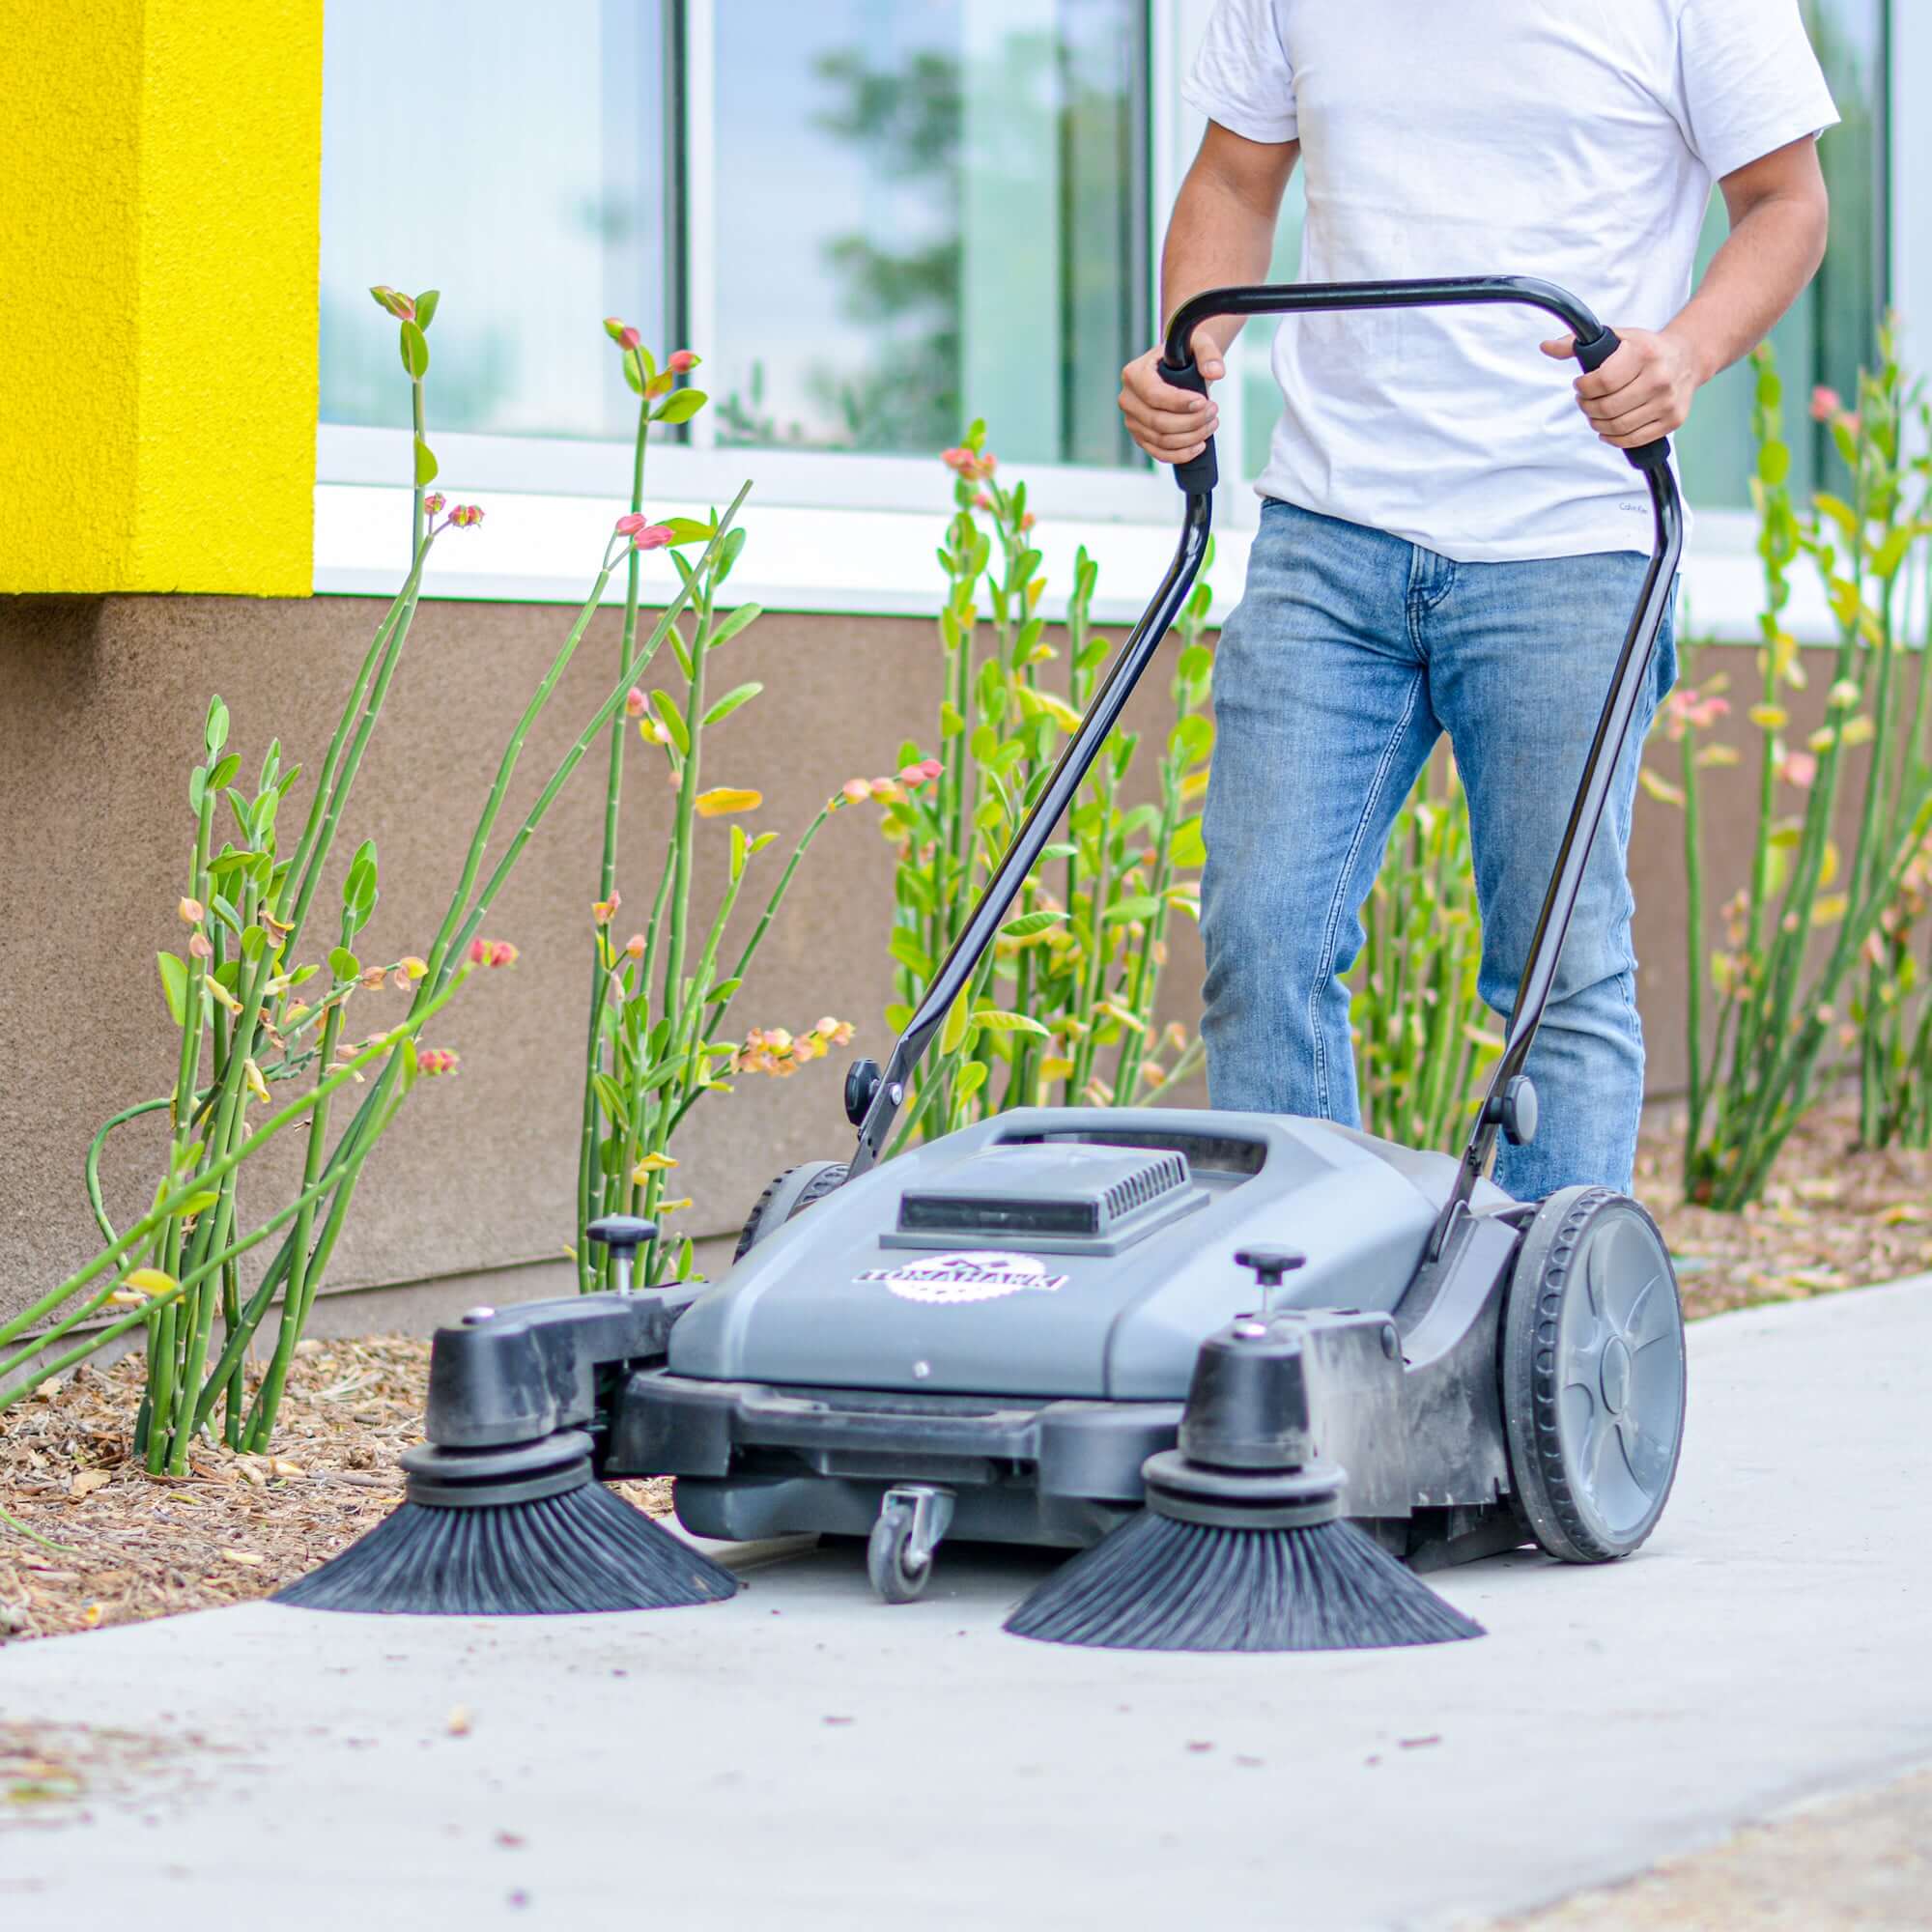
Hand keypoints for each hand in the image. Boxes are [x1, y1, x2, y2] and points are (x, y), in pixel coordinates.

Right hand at [1119, 328, 1223, 465]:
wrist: (1176, 368)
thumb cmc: (1184, 355)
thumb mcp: (1197, 344)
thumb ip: (1209, 353)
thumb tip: (1216, 372)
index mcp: (1134, 374)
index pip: (1154, 395)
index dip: (1180, 403)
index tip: (1203, 402)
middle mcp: (1128, 399)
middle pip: (1158, 422)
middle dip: (1191, 421)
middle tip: (1213, 411)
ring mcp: (1132, 421)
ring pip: (1161, 440)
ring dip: (1191, 437)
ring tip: (1212, 423)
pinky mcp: (1141, 437)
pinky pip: (1159, 453)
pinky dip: (1181, 454)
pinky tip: (1200, 445)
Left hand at [1540, 326, 1704, 450]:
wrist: (1688, 358)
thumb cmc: (1644, 349)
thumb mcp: (1616, 337)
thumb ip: (1578, 342)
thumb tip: (1545, 347)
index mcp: (1644, 353)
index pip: (1602, 381)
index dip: (1583, 388)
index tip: (1580, 385)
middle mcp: (1659, 378)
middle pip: (1607, 408)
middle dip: (1587, 407)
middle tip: (1585, 401)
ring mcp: (1668, 402)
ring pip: (1618, 426)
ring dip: (1597, 424)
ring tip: (1595, 414)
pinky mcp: (1673, 421)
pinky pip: (1633, 440)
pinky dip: (1613, 438)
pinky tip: (1607, 429)